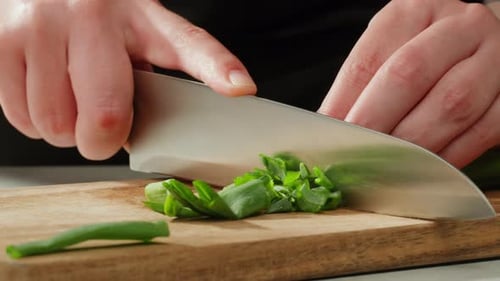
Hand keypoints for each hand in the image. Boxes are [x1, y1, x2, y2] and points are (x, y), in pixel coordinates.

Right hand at [0, 0, 255, 159]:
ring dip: (67, 131)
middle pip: (104, 116)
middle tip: (102, 123)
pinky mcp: (3, 41)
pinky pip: (21, 117)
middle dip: (103, 140)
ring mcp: (43, 26)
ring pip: (56, 125)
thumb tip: (142, 137)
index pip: (189, 45)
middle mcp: (92, 16)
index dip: (218, 68)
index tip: (241, 86)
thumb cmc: (98, 16)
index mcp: (143, 18)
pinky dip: (36, 122)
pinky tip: (46, 95)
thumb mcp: (140, 33)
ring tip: (71, 101)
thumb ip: (152, 78)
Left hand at [319, 0, 499, 168]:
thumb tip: (332, 125)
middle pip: (408, 74)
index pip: (371, 58)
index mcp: (415, 12)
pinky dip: (449, 155)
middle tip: (351, 152)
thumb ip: (364, 83)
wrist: (487, 47)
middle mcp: (459, 27)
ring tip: (383, 165)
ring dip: (411, 143)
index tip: (327, 131)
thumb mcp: (393, 51)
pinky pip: (481, 131)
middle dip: (374, 121)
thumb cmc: (430, 52)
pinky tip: (424, 168)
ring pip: (450, 105)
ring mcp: (494, 59)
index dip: (344, 99)